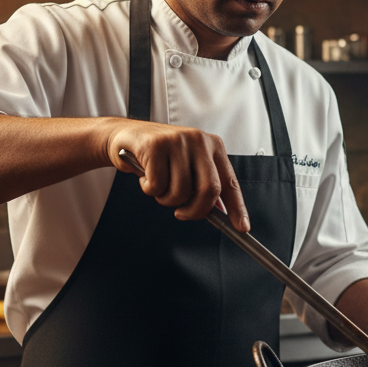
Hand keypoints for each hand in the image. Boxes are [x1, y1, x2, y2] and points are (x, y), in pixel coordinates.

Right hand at [108, 120, 248, 231]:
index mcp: (213, 147)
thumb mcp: (187, 168)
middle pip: (209, 190)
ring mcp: (179, 140)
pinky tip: (145, 176)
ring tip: (158, 186)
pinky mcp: (156, 145)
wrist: (126, 138)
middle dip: (195, 210)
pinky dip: (149, 189)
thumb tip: (220, 213)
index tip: (242, 228)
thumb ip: (203, 187)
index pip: (230, 182)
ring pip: (181, 191)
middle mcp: (200, 140)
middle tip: (181, 214)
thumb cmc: (159, 158)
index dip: (237, 208)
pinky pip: (158, 185)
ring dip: (166, 199)